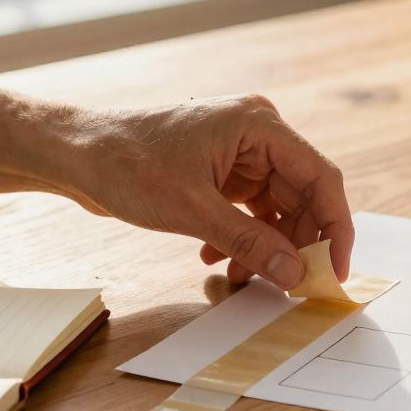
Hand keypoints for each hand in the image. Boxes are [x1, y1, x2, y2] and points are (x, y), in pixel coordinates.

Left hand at [62, 94, 353, 288]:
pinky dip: (243, 238)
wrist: (76, 154)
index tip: (334, 270)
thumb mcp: (193, 210)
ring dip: (265, 246)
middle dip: (295, 244)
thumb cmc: (127, 164)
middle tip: (290, 285)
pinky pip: (251, 211)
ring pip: (277, 209)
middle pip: (302, 196)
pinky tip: (215, 259)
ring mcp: (240, 153)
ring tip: (240, 275)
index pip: (320, 177)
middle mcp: (257, 134)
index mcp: (259, 125)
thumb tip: (295, 274)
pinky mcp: (223, 171)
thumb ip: (250, 242)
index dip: (334, 227)